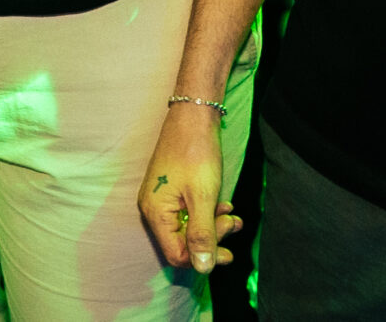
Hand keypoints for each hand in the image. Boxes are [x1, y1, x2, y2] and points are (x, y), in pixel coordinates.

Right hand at [136, 102, 240, 275]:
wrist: (192, 116)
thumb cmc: (196, 153)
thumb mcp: (204, 198)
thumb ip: (202, 235)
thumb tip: (202, 268)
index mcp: (155, 212)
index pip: (176, 254)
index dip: (202, 257)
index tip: (228, 251)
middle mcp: (153, 208)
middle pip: (181, 243)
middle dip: (211, 239)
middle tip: (233, 225)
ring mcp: (160, 199)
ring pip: (187, 228)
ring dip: (213, 226)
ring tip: (233, 216)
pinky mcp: (170, 191)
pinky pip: (188, 213)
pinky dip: (207, 213)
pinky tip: (224, 205)